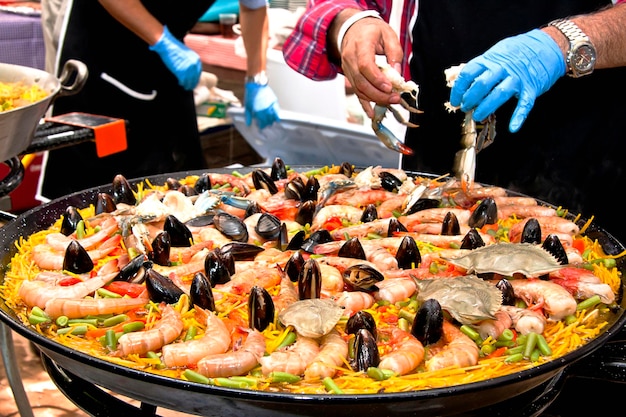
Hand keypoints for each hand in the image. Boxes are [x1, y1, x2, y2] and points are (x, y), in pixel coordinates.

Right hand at [149, 26, 201, 89]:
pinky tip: (180, 83)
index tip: (194, 82)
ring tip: (185, 86)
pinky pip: (183, 80)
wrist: (168, 45)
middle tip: (189, 87)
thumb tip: (191, 71)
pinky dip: (182, 83)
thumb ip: (191, 62)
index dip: (196, 79)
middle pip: (195, 78)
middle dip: (192, 83)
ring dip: (187, 85)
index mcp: (196, 60)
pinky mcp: (181, 71)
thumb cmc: (175, 49)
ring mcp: (188, 68)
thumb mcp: (187, 54)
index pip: (198, 73)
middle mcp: (194, 64)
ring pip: (189, 80)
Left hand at [244, 82, 279, 129]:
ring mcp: (269, 106)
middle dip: (266, 125)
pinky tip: (277, 119)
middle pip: (267, 121)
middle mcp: (264, 110)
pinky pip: (277, 111)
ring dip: (271, 121)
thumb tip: (248, 124)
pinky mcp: (274, 101)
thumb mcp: (247, 106)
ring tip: (271, 124)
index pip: (260, 123)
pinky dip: (277, 116)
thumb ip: (248, 116)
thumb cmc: (250, 95)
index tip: (261, 128)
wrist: (256, 84)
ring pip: (272, 117)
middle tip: (266, 126)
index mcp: (256, 112)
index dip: (261, 127)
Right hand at [338, 16, 403, 117]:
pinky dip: (364, 103)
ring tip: (390, 102)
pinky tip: (371, 113)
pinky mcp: (349, 76)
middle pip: (361, 81)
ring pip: (358, 89)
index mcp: (360, 44)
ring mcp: (347, 68)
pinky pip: (356, 91)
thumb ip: (394, 53)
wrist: (352, 29)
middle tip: (395, 98)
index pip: (365, 65)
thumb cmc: (371, 30)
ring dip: (374, 98)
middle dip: (378, 93)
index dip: (377, 79)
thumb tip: (397, 75)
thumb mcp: (388, 34)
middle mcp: (350, 58)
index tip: (390, 88)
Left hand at [449, 29, 565, 131]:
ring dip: (486, 107)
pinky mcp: (531, 88)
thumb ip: (482, 67)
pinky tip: (512, 127)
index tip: (455, 100)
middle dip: (470, 99)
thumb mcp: (496, 54)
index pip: (468, 74)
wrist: (547, 46)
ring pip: (499, 93)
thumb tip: (463, 83)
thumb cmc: (518, 52)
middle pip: (482, 84)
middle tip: (465, 108)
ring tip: (477, 116)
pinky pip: (525, 103)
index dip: (458, 89)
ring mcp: (518, 78)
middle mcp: (503, 68)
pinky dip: (519, 116)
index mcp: (490, 59)